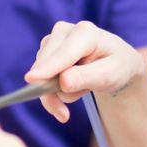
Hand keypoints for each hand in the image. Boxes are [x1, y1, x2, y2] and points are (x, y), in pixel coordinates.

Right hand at [28, 21, 144, 123]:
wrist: (115, 62)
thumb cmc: (116, 66)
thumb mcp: (110, 76)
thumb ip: (86, 78)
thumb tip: (63, 82)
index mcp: (85, 32)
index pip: (64, 54)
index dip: (48, 68)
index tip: (31, 79)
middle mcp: (64, 30)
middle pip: (47, 65)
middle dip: (54, 92)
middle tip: (65, 115)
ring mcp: (53, 39)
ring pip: (40, 73)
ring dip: (55, 93)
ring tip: (82, 91)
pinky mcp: (46, 50)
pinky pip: (39, 76)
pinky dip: (51, 91)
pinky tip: (71, 90)